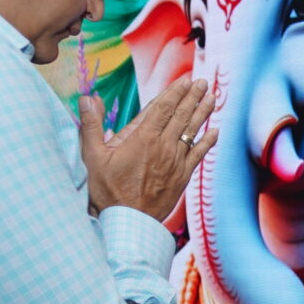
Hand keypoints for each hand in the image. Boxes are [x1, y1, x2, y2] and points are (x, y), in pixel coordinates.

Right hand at [82, 79, 215, 220]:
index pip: (163, 108)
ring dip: (203, 113)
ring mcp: (175, 162)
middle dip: (192, 97)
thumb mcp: (92, 156)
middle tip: (202, 83)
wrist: (127, 222)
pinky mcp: (182, 177)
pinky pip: (198, 154)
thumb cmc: (107, 190)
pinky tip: (215, 131)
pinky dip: (208, 141)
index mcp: (143, 138)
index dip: (175, 92)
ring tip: (212, 98)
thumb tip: (88, 98)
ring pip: (192, 131)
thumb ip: (91, 125)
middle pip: (181, 116)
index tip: (185, 81)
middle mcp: (163, 147)